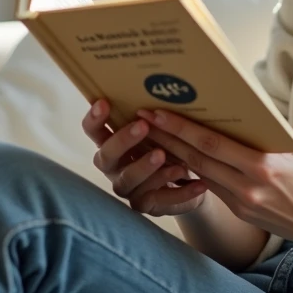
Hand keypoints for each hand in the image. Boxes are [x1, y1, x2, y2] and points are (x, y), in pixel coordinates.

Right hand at [82, 98, 207, 215]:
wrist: (189, 181)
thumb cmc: (168, 145)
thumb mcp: (161, 130)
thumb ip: (155, 117)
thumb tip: (164, 86)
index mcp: (112, 144)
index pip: (93, 132)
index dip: (95, 119)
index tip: (104, 102)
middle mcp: (115, 168)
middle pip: (106, 157)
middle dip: (123, 140)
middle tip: (142, 125)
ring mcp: (129, 189)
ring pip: (129, 181)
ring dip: (145, 166)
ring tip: (164, 154)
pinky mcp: (148, 206)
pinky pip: (160, 201)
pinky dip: (180, 192)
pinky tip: (198, 183)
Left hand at [135, 108, 292, 249]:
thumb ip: (269, 131)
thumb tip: (246, 107)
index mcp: (262, 164)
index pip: (212, 143)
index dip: (181, 128)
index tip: (158, 113)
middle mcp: (247, 184)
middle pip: (197, 158)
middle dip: (166, 138)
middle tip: (141, 119)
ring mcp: (241, 200)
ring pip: (198, 173)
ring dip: (172, 154)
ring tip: (151, 136)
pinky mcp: (239, 210)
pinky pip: (211, 186)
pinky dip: (191, 171)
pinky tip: (177, 158)